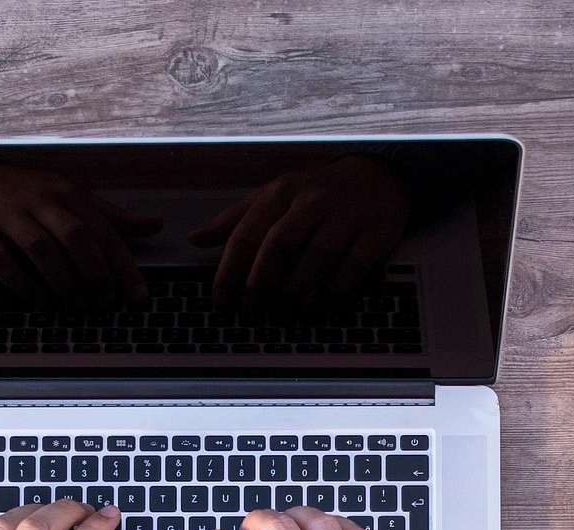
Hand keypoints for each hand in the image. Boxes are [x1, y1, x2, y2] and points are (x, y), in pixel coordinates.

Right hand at [0, 164, 162, 307]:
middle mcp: (40, 200)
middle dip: (95, 274)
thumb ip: (110, 216)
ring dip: (63, 282)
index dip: (123, 265)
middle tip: (104, 303)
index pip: (103, 230)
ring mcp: (8, 215)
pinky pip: (3, 262)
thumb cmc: (29, 195)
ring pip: (41, 249)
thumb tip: (155, 225)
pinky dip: (24, 285)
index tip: (137, 295)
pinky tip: (41, 302)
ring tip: (76, 306)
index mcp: (67, 193)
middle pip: (75, 237)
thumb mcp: (71, 197)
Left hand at [187, 155, 411, 311]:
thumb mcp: (274, 196)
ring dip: (295, 290)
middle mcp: (313, 200)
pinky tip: (315, 306)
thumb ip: (236, 220)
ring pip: (316, 257)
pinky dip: (331, 291)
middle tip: (251, 309)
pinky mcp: (377, 233)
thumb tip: (195, 239)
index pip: (248, 232)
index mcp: (282, 191)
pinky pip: (352, 268)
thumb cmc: (316, 193)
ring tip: (282, 311)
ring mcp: (347, 215)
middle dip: (261, 282)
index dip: (231, 270)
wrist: (378, 176)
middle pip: (280, 245)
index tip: (221, 299)